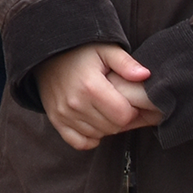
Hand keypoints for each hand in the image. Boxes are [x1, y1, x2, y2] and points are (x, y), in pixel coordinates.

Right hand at [35, 42, 162, 151]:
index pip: (123, 115)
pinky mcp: (56, 120)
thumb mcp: (105, 50)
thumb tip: (145, 75)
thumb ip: (126, 63)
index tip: (127, 100)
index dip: (131, 110)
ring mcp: (64, 114)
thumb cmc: (81, 52)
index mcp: (91, 86)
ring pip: (98, 135)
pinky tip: (92, 123)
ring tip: (103, 109)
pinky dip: (89, 137)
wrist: (48, 54)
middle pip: (112, 128)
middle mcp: (75, 103)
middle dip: (119, 118)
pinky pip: (79, 142)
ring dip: (105, 126)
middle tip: (116, 104)